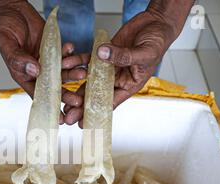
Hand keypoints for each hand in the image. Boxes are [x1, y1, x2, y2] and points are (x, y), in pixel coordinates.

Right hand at [0, 0, 86, 119]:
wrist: (13, 9)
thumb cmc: (5, 27)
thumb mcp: (7, 43)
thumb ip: (18, 58)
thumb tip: (34, 70)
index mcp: (23, 74)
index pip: (37, 95)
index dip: (49, 106)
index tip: (60, 118)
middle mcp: (37, 70)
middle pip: (54, 86)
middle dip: (67, 93)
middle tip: (78, 100)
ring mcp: (47, 60)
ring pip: (63, 71)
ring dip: (73, 72)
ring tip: (82, 73)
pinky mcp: (54, 48)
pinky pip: (65, 54)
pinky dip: (71, 53)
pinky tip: (73, 50)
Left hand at [62, 2, 191, 126]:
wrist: (155, 24)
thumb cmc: (157, 42)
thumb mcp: (144, 53)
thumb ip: (123, 56)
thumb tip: (102, 55)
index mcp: (129, 85)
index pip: (111, 103)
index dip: (96, 113)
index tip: (83, 123)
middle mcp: (116, 79)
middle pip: (96, 96)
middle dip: (81, 107)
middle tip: (67, 117)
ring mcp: (108, 67)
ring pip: (89, 81)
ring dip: (75, 89)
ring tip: (62, 98)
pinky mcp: (102, 54)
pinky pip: (87, 60)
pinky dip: (77, 62)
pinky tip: (66, 65)